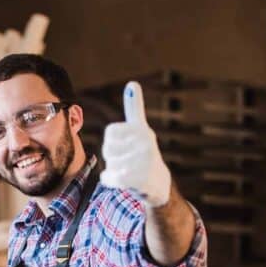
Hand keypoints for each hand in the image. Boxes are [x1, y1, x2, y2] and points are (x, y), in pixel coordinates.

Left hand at [100, 81, 170, 206]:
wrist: (157, 183)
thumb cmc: (142, 153)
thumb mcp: (140, 129)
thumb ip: (134, 108)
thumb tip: (132, 83)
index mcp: (142, 130)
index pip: (111, 131)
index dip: (111, 139)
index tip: (122, 143)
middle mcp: (145, 142)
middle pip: (107, 148)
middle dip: (111, 156)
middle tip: (125, 159)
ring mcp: (143, 160)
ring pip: (109, 164)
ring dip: (112, 170)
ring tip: (127, 170)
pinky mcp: (139, 177)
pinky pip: (109, 177)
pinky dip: (110, 180)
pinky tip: (120, 180)